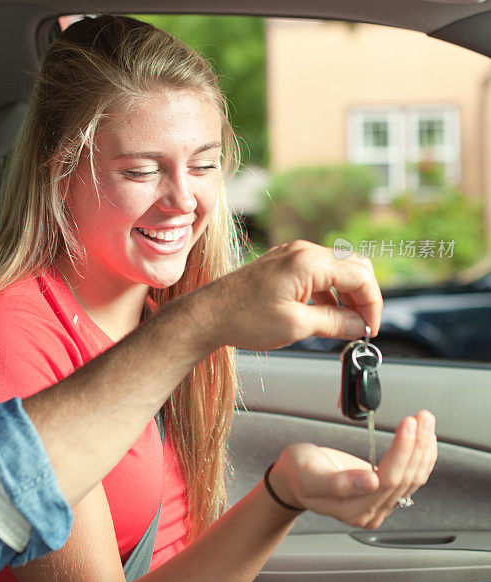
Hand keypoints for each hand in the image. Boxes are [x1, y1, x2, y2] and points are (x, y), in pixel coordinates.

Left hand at [208, 240, 381, 350]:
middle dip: (363, 298)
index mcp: (309, 262)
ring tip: (346, 326)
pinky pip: (318, 274)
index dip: (372, 305)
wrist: (209, 314)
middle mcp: (302, 252)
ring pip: (337, 270)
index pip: (360, 276)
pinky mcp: (283, 264)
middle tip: (362, 327)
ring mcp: (292, 255)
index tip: (370, 329)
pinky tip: (327, 316)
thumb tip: (359, 325)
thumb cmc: (243, 318)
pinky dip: (329, 294)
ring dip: (346, 297)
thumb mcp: (296, 326)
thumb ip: (335, 323)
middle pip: (353, 267)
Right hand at [268, 409, 436, 529]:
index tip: (408, 425)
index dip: (402, 451)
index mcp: (354, 510)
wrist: (293, 478)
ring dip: (423, 448)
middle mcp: (371, 511)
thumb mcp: (309, 475)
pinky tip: (426, 441)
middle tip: (421, 417)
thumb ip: (339, 483)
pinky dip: (421, 457)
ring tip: (426, 421)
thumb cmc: (298, 474)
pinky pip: (410, 477)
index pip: (388, 480)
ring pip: (412, 478)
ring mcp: (380, 503)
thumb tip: (370, 482)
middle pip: (404, 479)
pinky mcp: (384, 492)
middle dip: (417, 445)